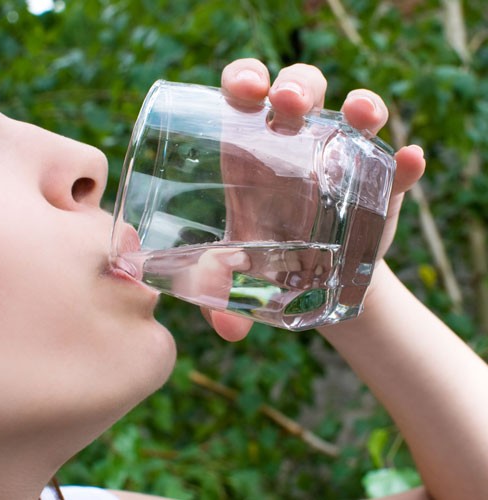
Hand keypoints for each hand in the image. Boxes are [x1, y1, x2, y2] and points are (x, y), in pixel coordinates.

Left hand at [202, 58, 425, 340]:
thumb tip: (227, 331)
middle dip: (296, 85)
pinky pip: (394, 166)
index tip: (245, 92)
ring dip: (359, 105)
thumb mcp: (235, 271)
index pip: (244, 92)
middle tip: (288, 106)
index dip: (244, 78)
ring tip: (360, 115)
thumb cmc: (262, 259)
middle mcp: (295, 141)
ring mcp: (340, 158)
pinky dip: (403, 163)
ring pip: (353, 112)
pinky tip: (407, 163)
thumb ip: (218, 295)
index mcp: (249, 148)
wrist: (311, 281)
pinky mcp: (376, 186)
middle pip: (299, 89)